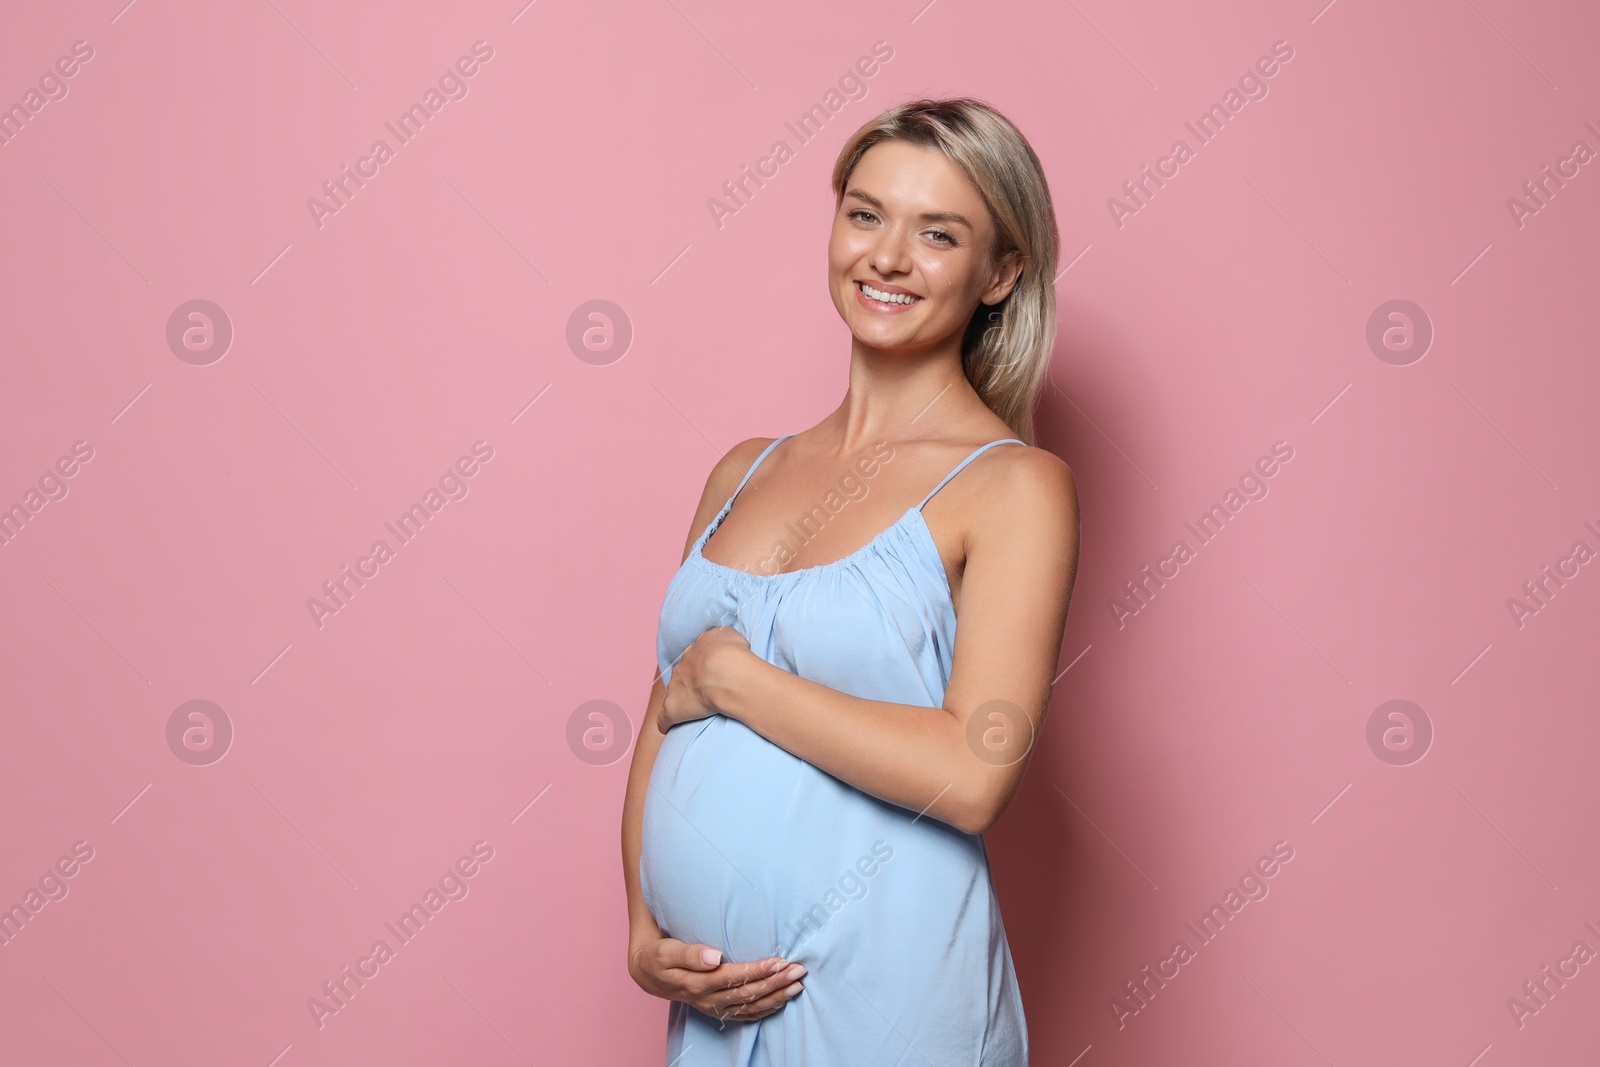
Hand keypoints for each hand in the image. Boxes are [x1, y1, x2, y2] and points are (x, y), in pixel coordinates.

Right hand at [628, 936, 805, 1022]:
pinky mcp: (717, 1010)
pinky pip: (745, 1015)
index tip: (779, 960)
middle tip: (799, 970)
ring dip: (776, 997)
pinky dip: (765, 1009)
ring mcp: (714, 1007)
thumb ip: (690, 953)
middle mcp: (708, 999)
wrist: (648, 973)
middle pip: (748, 994)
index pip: (735, 978)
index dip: (759, 970)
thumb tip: (714, 957)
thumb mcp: (666, 951)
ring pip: (750, 1006)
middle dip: (776, 983)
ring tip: (798, 985)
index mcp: (697, 984)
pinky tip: (781, 1001)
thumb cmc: (659, 956)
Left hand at [659, 626, 750, 732]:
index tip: (712, 674)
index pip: (694, 659)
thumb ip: (721, 638)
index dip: (702, 667)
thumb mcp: (728, 634)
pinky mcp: (672, 709)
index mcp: (695, 652)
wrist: (723, 670)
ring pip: (672, 695)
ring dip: (680, 701)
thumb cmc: (731, 653)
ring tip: (694, 711)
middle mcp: (681, 668)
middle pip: (681, 676)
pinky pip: (664, 718)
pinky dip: (665, 723)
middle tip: (706, 692)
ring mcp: (674, 689)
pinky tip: (669, 728)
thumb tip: (722, 644)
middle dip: (690, 683)